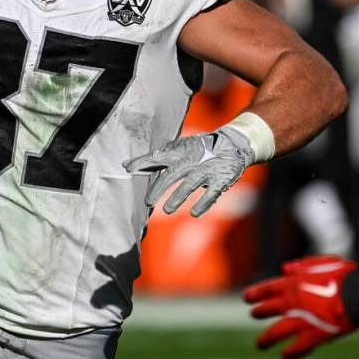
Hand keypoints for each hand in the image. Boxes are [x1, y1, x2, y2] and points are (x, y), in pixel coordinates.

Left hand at [124, 126, 254, 216]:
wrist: (232, 145)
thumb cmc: (196, 151)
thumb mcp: (176, 151)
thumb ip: (154, 160)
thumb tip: (126, 166)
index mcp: (179, 152)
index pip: (157, 156)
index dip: (142, 161)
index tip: (127, 168)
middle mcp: (191, 160)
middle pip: (173, 173)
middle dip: (159, 187)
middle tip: (148, 201)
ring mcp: (206, 169)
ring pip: (190, 184)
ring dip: (178, 197)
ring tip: (167, 210)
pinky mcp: (221, 179)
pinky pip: (211, 193)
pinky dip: (203, 203)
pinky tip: (194, 213)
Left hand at [243, 255, 357, 358]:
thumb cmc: (346, 275)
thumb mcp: (322, 262)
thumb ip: (302, 266)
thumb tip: (285, 268)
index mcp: (293, 283)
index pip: (267, 289)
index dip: (255, 294)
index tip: (246, 298)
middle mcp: (292, 301)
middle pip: (268, 309)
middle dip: (259, 312)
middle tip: (253, 315)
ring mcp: (301, 319)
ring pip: (276, 332)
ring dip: (266, 339)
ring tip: (259, 345)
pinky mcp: (315, 335)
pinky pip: (298, 347)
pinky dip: (290, 353)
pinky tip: (285, 356)